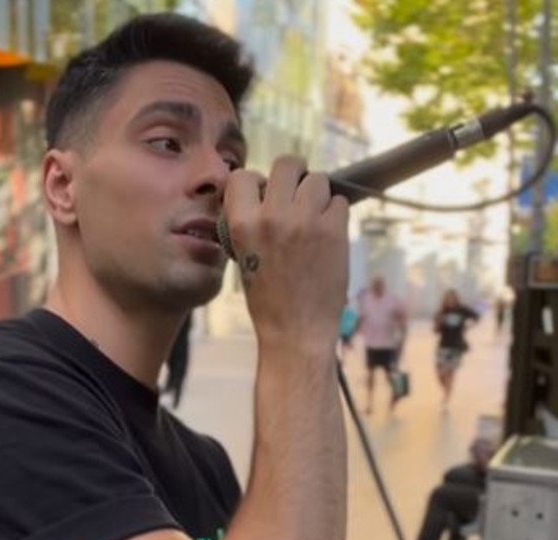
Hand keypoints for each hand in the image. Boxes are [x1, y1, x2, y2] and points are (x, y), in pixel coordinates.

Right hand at [223, 156, 348, 354]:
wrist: (296, 332)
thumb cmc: (269, 302)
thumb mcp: (245, 259)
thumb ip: (253, 224)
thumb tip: (269, 197)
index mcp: (243, 225)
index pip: (243, 176)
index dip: (257, 182)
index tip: (265, 196)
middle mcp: (273, 216)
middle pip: (287, 164)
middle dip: (294, 176)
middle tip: (298, 196)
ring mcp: (305, 221)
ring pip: (318, 179)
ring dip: (318, 195)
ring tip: (315, 220)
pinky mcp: (334, 230)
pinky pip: (339, 202)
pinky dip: (336, 214)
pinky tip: (329, 236)